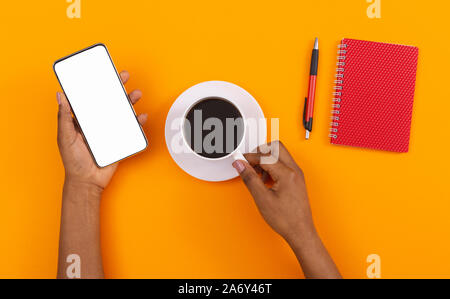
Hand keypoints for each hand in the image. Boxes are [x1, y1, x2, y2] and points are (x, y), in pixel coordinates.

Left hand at [57, 70, 146, 190]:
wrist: (88, 181)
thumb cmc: (73, 161)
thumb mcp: (65, 137)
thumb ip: (63, 117)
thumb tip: (60, 95)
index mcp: (83, 119)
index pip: (91, 97)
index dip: (97, 83)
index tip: (103, 71)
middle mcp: (98, 122)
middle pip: (109, 100)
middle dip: (118, 87)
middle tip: (124, 76)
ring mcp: (110, 130)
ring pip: (122, 111)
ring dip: (130, 101)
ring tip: (136, 94)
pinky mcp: (121, 140)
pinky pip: (132, 129)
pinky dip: (139, 122)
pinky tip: (142, 116)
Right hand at [232, 141, 314, 242]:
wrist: (300, 231)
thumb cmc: (286, 219)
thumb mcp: (262, 199)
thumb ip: (250, 178)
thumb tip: (240, 165)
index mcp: (287, 173)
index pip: (264, 156)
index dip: (249, 158)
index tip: (240, 161)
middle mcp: (294, 170)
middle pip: (275, 147)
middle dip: (260, 153)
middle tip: (249, 164)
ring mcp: (297, 174)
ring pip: (280, 155)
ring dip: (266, 160)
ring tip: (257, 175)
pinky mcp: (296, 179)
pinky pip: (283, 165)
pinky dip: (272, 167)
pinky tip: (265, 181)